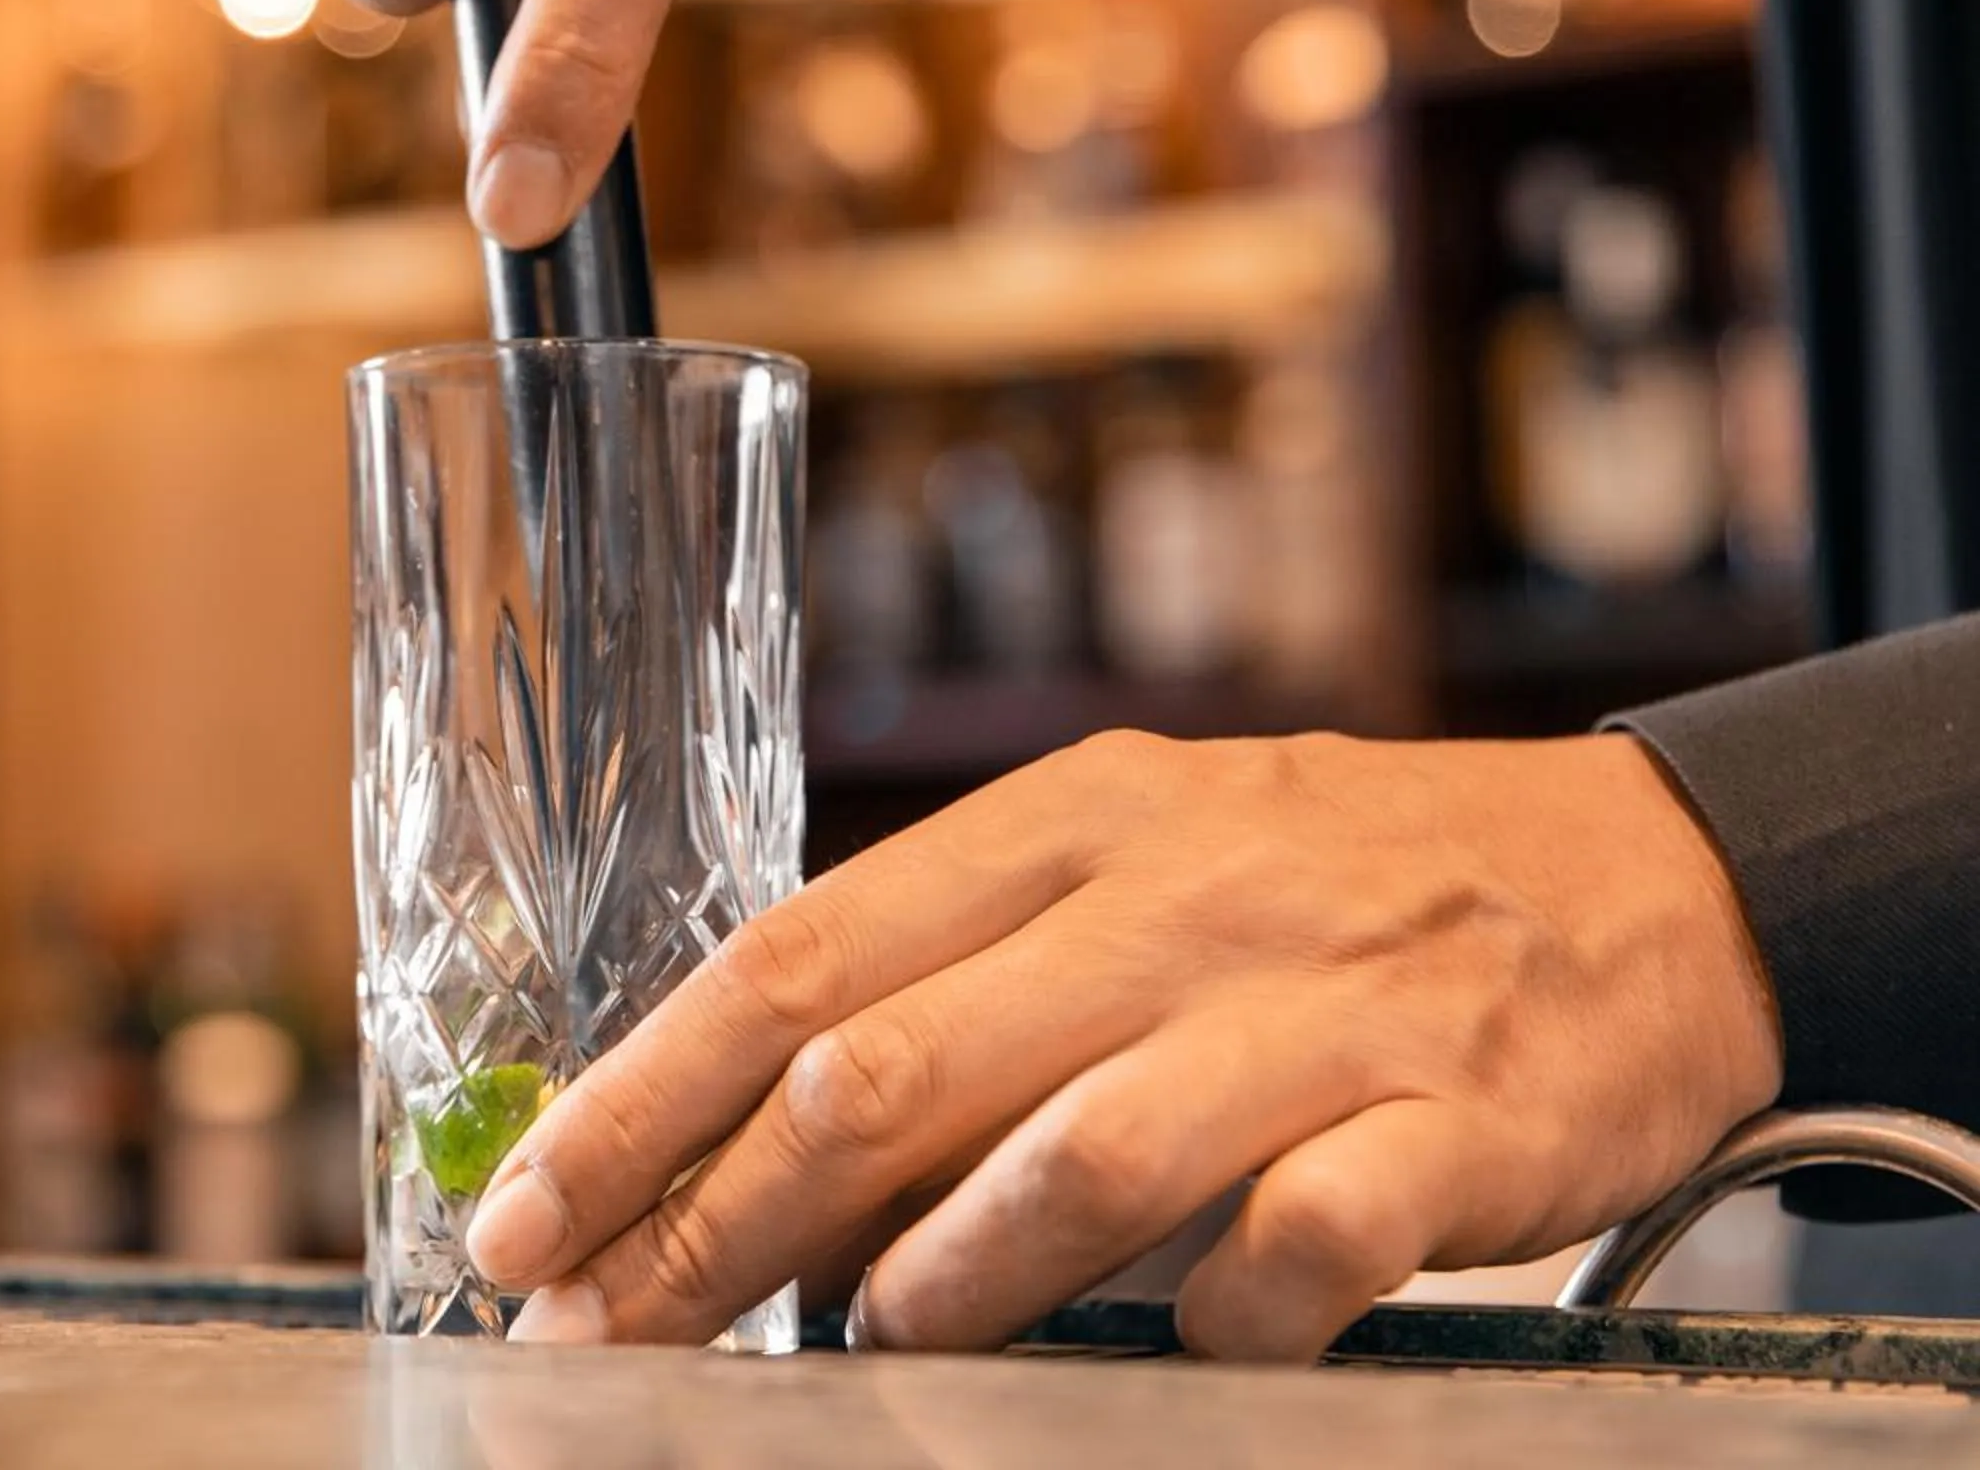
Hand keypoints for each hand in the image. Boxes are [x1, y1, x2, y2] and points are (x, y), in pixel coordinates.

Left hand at [464, 730, 1782, 1358]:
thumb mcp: (1128, 871)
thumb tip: (741, 1148)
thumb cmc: (1328, 887)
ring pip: (1075, 1152)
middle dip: (715, 1224)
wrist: (1642, 875)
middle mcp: (1169, 892)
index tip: (526, 1217)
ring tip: (871, 1336)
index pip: (795, 952)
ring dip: (940, 1273)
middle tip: (612, 1333)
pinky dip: (1212, 1321)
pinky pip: (1300, 1242)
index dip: (639, 1099)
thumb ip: (957, 979)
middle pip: (886, 1066)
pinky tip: (1179, 1350)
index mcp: (1061, 818)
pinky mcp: (1454, 1119)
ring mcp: (1317, 1002)